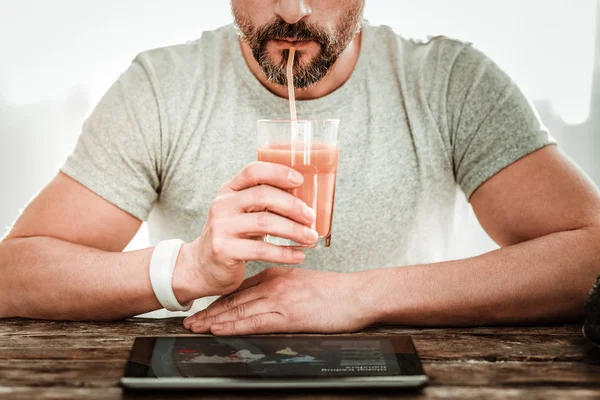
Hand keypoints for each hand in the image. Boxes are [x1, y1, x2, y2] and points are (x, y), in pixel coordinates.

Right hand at [172, 162, 318, 301]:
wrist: (201, 267)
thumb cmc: (232, 237)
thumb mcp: (241, 213)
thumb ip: (263, 203)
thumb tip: (307, 200)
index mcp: (228, 190)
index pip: (253, 171)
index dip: (278, 172)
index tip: (300, 181)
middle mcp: (222, 205)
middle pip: (263, 196)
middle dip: (293, 205)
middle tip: (311, 217)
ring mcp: (221, 227)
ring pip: (265, 222)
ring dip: (294, 230)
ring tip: (311, 237)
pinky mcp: (224, 250)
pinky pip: (261, 250)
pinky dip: (285, 253)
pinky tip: (299, 255)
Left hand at [182, 267, 377, 334]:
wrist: (358, 295)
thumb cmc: (335, 291)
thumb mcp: (303, 281)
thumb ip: (281, 286)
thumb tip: (263, 297)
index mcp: (276, 274)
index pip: (240, 288)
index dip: (219, 299)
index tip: (204, 307)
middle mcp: (273, 284)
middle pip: (233, 299)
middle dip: (209, 311)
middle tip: (189, 318)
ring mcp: (279, 299)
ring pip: (238, 310)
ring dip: (214, 319)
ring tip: (196, 326)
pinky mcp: (287, 315)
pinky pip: (252, 321)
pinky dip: (232, 325)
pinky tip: (219, 329)